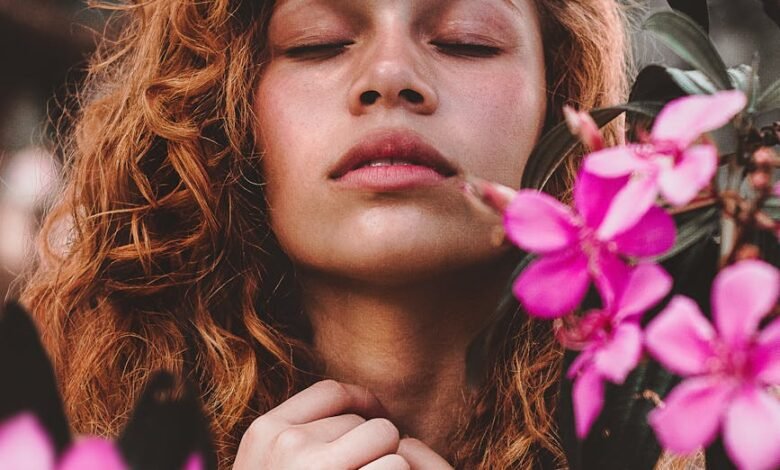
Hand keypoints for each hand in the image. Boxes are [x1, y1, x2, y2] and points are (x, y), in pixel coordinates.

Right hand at [233, 380, 450, 468]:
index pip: (331, 393)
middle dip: (373, 446)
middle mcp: (288, 445)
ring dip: (389, 463)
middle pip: (363, 420)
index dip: (361, 402)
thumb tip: (358, 408)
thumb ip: (296, 439)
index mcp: (264, 433)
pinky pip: (397, 466)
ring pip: (385, 438)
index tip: (373, 419)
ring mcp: (318, 469)